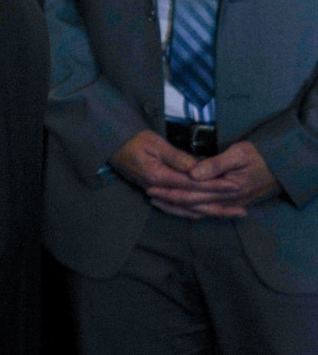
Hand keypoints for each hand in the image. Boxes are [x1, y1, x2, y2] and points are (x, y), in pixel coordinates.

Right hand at [111, 130, 270, 219]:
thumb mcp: (155, 143)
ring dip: (210, 213)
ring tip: (231, 214)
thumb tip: (199, 169)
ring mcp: (156, 194)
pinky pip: (178, 209)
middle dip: (219, 206)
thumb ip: (177, 157)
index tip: (234, 186)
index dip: (215, 186)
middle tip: (242, 210)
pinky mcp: (156, 194)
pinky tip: (207, 212)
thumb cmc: (132, 140)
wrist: (111, 146)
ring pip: (187, 210)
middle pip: (193, 203)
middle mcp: (159, 190)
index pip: (193, 184)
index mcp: (158, 177)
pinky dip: (194, 212)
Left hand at [146, 142, 279, 218]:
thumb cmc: (258, 156)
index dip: (170, 192)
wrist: (281, 165)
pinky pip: (208, 211)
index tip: (151, 187)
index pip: (191, 194)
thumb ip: (214, 165)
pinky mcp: (230, 204)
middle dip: (169, 202)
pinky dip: (192, 211)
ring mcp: (229, 205)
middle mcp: (226, 201)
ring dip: (178, 209)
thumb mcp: (238, 154)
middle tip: (149, 195)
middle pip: (192, 205)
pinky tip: (181, 209)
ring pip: (199, 211)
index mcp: (225, 189)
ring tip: (159, 203)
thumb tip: (192, 173)